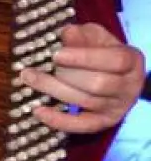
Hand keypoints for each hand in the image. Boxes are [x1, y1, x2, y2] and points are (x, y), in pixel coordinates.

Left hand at [23, 23, 144, 133]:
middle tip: (40, 66)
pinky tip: (38, 111)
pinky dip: (59, 121)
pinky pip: (82, 125)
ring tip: (29, 78)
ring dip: (53, 90)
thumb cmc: (100, 51)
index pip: (114, 60)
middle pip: (97, 84)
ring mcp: (118, 107)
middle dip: (64, 74)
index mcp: (131, 61)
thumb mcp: (94, 37)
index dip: (84, 58)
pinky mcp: (104, 122)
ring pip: (85, 102)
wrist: (114, 75)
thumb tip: (67, 35)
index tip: (56, 54)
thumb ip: (82, 35)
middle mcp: (129, 86)